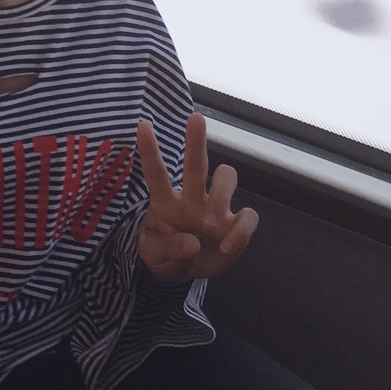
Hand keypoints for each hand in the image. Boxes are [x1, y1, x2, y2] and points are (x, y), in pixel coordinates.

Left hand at [137, 112, 257, 282]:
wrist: (185, 271)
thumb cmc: (164, 254)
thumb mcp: (154, 256)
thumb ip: (168, 249)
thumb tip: (193, 244)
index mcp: (165, 201)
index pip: (156, 173)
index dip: (149, 151)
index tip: (143, 126)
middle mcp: (192, 197)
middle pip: (196, 164)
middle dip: (195, 141)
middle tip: (195, 118)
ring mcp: (216, 209)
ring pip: (227, 178)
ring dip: (221, 196)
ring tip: (208, 225)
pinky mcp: (235, 224)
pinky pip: (248, 216)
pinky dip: (241, 231)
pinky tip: (227, 246)